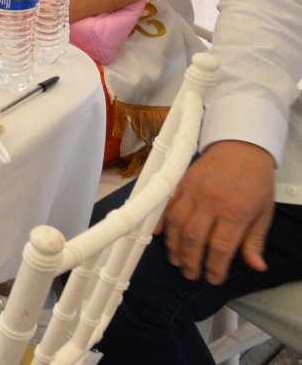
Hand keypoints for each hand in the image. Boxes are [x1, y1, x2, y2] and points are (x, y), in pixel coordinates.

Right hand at [158, 140, 275, 283]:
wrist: (241, 147)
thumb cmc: (256, 180)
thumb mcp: (264, 212)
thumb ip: (255, 240)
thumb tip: (256, 265)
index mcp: (235, 212)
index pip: (220, 247)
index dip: (214, 267)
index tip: (213, 278)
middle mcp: (211, 203)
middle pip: (193, 238)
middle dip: (190, 260)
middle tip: (191, 274)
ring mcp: (193, 192)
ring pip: (176, 224)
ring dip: (174, 245)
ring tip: (176, 260)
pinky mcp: (182, 183)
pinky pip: (167, 206)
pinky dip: (161, 222)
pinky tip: (160, 236)